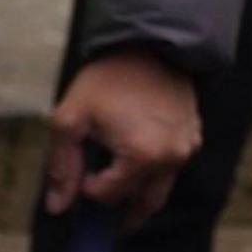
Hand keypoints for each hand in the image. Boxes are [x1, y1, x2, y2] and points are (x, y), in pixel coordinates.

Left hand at [44, 47, 200, 226]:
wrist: (150, 45)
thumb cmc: (108, 80)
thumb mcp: (70, 118)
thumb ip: (62, 166)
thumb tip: (57, 207)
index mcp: (142, 157)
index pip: (107, 196)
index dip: (88, 186)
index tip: (82, 165)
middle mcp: (171, 158)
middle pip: (140, 202)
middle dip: (116, 200)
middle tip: (98, 187)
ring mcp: (186, 148)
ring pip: (159, 190)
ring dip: (137, 193)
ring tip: (115, 183)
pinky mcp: (194, 136)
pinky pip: (171, 169)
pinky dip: (153, 173)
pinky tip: (136, 156)